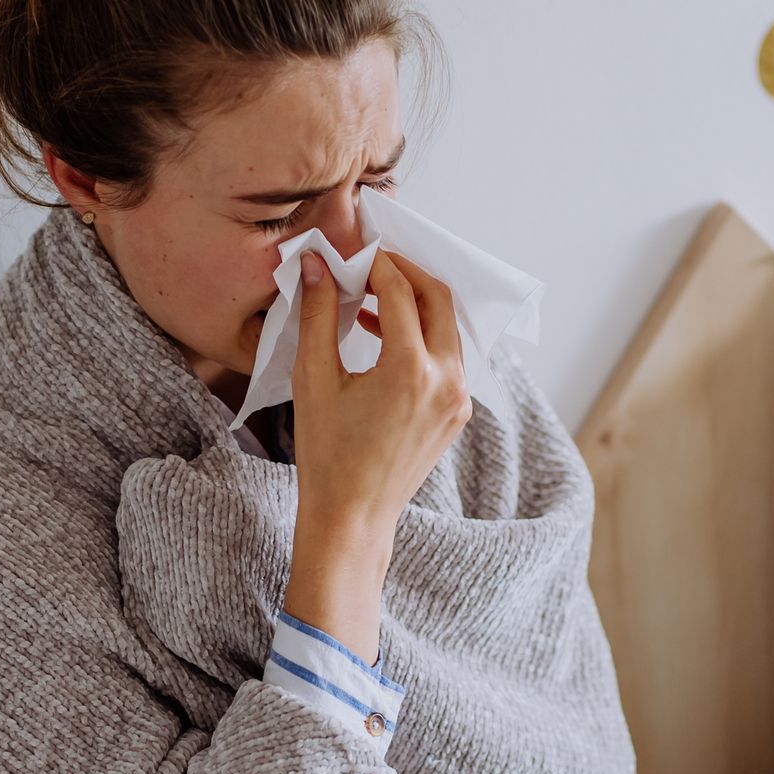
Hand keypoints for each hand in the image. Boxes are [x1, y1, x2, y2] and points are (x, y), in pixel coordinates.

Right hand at [290, 245, 472, 538]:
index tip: (351, 257)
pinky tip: (385, 336)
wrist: (352, 516)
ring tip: (371, 299)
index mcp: (411, 370)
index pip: (400, 292)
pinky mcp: (458, 412)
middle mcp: (446, 380)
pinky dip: (422, 336)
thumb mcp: (314, 378)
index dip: (374, 265)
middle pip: (438, 298)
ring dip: (414, 304)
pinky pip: (448, 356)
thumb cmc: (327, 454)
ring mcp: (459, 398)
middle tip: (370, 266)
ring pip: (447, 326)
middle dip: (405, 274)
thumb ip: (319, 315)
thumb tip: (317, 265)